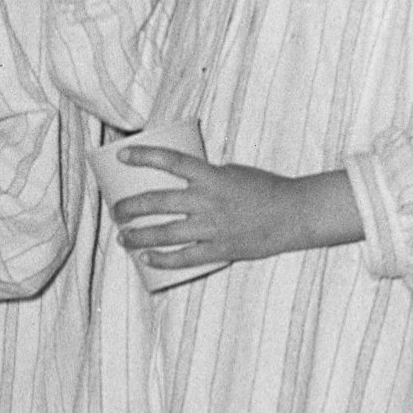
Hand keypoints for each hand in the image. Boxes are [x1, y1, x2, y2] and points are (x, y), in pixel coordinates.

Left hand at [104, 148, 355, 270]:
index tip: (121, 154)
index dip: (144, 156)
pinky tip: (146, 258)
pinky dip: (161, 259)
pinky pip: (184, 258)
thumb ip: (204, 178)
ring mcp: (213, 227)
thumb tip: (176, 184)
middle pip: (157, 202)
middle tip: (116, 210)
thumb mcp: (232, 173)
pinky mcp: (221, 250)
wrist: (296, 214)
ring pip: (164, 233)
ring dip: (137, 236)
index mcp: (212, 176)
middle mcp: (208, 201)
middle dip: (129, 207)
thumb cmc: (265, 188)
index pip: (171, 161)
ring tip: (122, 237)